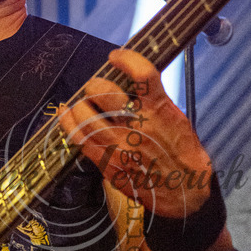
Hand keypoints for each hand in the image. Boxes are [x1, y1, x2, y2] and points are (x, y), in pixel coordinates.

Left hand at [57, 47, 213, 216]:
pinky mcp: (107, 163)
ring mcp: (120, 146)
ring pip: (84, 114)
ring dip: (80, 104)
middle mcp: (138, 126)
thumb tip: (135, 82)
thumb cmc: (183, 156)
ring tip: (82, 103)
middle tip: (97, 88)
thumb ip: (156, 101)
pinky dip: (68, 123)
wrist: (184, 194)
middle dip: (96, 84)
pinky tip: (67, 116)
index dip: (126, 58)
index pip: (142, 73)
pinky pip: (79, 138)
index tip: (117, 56)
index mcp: (160, 111)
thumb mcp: (179, 120)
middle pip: (103, 92)